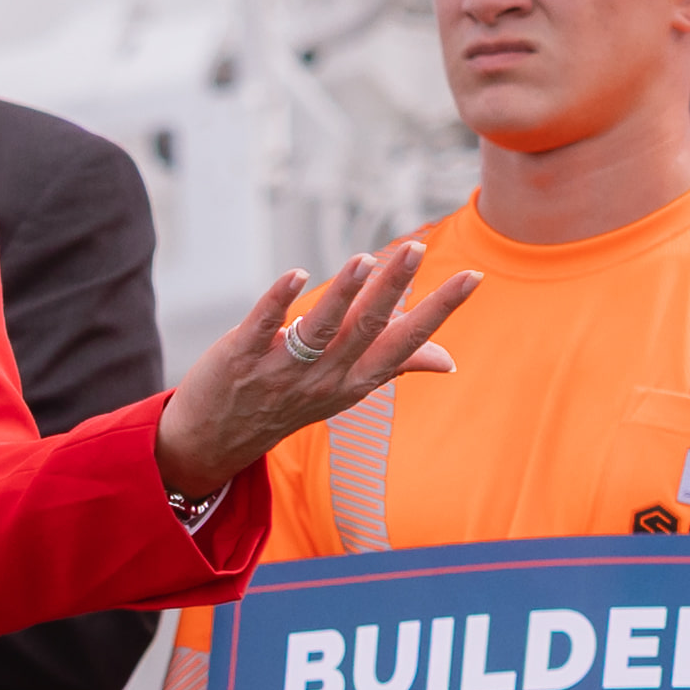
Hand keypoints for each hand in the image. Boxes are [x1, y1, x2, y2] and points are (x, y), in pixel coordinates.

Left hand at [149, 236, 468, 505]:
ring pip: (321, 329)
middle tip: (416, 249)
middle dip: (393, 288)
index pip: (407, 342)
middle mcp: (325, 378)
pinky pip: (263, 327)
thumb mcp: (346, 391)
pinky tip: (295, 274)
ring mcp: (282, 370)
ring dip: (343, 293)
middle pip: (367, 329)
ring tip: (364, 259)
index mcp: (356, 380)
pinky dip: (279, 301)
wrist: (216, 440)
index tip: (473, 276)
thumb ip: (394, 365)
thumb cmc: (289, 404)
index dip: (440, 310)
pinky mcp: (242, 358)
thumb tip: (448, 360)